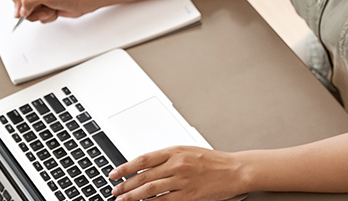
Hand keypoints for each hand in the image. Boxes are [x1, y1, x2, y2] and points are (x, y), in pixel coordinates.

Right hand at [4, 0, 92, 22]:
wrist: (83, 1)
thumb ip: (29, 1)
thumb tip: (20, 10)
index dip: (15, 1)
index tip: (23, 9)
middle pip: (18, 4)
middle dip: (31, 10)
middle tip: (41, 9)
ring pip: (27, 12)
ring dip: (40, 14)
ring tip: (50, 9)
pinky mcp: (43, 6)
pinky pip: (36, 16)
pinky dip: (45, 16)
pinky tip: (54, 11)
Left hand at [109, 146, 245, 200]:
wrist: (234, 170)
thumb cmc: (212, 161)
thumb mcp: (187, 152)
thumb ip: (167, 157)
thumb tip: (144, 167)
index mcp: (175, 151)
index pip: (142, 159)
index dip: (125, 167)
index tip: (113, 173)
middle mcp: (176, 164)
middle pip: (143, 176)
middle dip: (125, 185)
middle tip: (114, 191)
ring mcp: (182, 181)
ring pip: (150, 190)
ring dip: (133, 196)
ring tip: (122, 200)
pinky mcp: (188, 195)